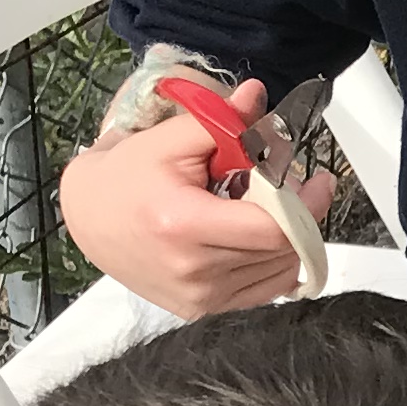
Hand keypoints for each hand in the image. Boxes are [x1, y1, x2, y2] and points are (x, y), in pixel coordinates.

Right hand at [55, 79, 332, 315]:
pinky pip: (263, 290)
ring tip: (262, 207)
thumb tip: (256, 95)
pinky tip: (256, 235)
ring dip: (284, 237)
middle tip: (288, 185)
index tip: (318, 183)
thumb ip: (219, 120)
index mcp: (184, 226)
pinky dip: (271, 261)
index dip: (307, 206)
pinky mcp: (202, 309)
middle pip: (280, 249)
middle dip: (296, 214)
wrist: (88, 219)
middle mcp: (193, 271)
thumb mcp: (166, 139)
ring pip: (278, 271)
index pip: (273, 229)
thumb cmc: (124, 178)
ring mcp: (199, 298)